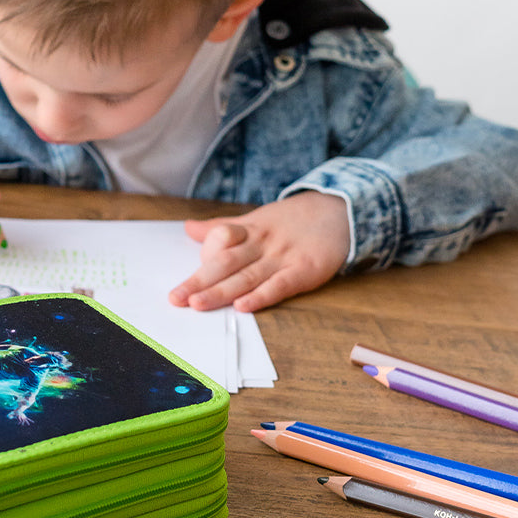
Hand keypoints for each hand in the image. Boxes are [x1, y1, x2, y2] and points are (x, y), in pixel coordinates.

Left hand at [168, 190, 350, 312]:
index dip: (197, 263)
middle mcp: (262, 243)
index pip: (217, 242)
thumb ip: (221, 227)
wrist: (341, 211)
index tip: (176, 284)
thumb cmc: (294, 220)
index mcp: (248, 229)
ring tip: (198, 304)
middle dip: (199, 282)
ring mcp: (283, 257)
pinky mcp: (305, 270)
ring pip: (247, 276)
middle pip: (225, 262)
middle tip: (176, 299)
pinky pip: (280, 285)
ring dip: (221, 291)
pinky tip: (244, 306)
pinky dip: (262, 296)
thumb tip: (188, 229)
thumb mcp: (256, 218)